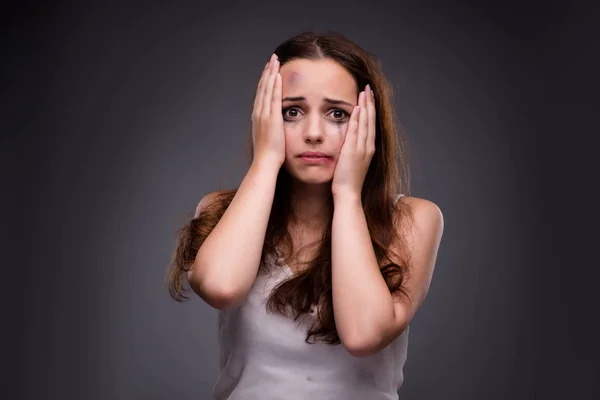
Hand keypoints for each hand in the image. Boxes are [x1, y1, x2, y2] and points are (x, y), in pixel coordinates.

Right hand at [251, 53, 285, 169]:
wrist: (265, 162)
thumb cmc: (269, 155)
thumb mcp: (268, 138)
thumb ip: (271, 128)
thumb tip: (275, 126)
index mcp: (257, 117)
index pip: (261, 94)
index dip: (265, 80)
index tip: (270, 70)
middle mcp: (258, 112)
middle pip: (262, 87)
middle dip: (267, 72)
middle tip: (272, 59)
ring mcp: (264, 114)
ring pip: (266, 88)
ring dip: (271, 73)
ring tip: (275, 61)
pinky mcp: (271, 117)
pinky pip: (273, 97)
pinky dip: (274, 84)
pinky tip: (278, 74)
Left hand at [331, 85, 375, 199]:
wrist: (348, 194)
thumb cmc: (347, 182)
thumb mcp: (352, 163)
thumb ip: (352, 151)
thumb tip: (349, 143)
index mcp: (368, 149)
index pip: (370, 124)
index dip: (370, 110)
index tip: (368, 97)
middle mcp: (368, 147)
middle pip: (370, 120)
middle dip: (370, 103)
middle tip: (368, 88)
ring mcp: (362, 149)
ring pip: (365, 123)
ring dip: (365, 106)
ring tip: (364, 92)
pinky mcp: (352, 151)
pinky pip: (355, 131)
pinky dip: (357, 119)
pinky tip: (356, 108)